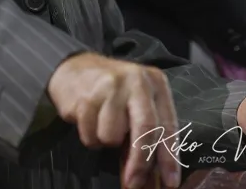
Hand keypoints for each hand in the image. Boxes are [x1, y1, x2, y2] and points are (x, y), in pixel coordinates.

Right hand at [47, 52, 181, 188]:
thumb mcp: (135, 104)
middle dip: (140, 162)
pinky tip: (89, 119)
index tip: (170, 182)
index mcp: (156, 83)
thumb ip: (145, 134)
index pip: (168, 125)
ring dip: (106, 142)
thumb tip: (148, 177)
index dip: (169, 157)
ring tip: (102, 124)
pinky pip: (90, 135)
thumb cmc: (112, 92)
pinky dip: (89, 136)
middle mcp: (137, 82)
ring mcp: (111, 87)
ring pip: (112, 137)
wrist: (75, 67)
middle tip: (134, 183)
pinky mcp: (87, 97)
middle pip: (145, 129)